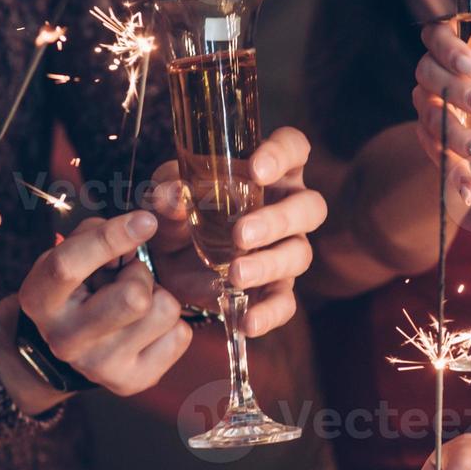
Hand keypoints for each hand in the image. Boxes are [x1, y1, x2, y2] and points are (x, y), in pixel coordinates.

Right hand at [15, 211, 191, 396]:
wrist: (74, 346)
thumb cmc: (77, 286)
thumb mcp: (71, 252)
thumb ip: (97, 232)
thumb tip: (141, 226)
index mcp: (40, 300)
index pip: (69, 265)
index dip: (111, 238)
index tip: (147, 221)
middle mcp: (65, 340)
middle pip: (133, 298)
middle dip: (141, 276)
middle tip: (129, 278)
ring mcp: (98, 367)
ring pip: (164, 311)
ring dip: (159, 297)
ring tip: (136, 303)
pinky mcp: (131, 382)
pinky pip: (180, 335)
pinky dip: (171, 324)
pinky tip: (147, 327)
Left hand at [146, 127, 327, 336]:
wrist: (163, 262)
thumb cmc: (173, 213)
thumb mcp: (163, 198)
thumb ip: (166, 194)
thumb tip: (174, 196)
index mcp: (267, 170)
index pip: (294, 149)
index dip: (282, 155)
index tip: (257, 170)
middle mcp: (286, 207)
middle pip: (308, 207)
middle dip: (277, 221)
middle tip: (241, 234)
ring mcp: (285, 249)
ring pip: (299, 254)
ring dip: (270, 264)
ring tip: (236, 274)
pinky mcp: (274, 287)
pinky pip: (285, 301)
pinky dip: (269, 313)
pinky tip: (247, 321)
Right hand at [411, 21, 470, 205]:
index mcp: (455, 51)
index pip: (437, 36)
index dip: (447, 47)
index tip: (470, 63)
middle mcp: (434, 77)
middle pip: (429, 74)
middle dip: (457, 91)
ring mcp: (429, 110)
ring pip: (432, 119)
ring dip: (458, 137)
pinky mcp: (432, 144)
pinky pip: (437, 158)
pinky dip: (455, 176)